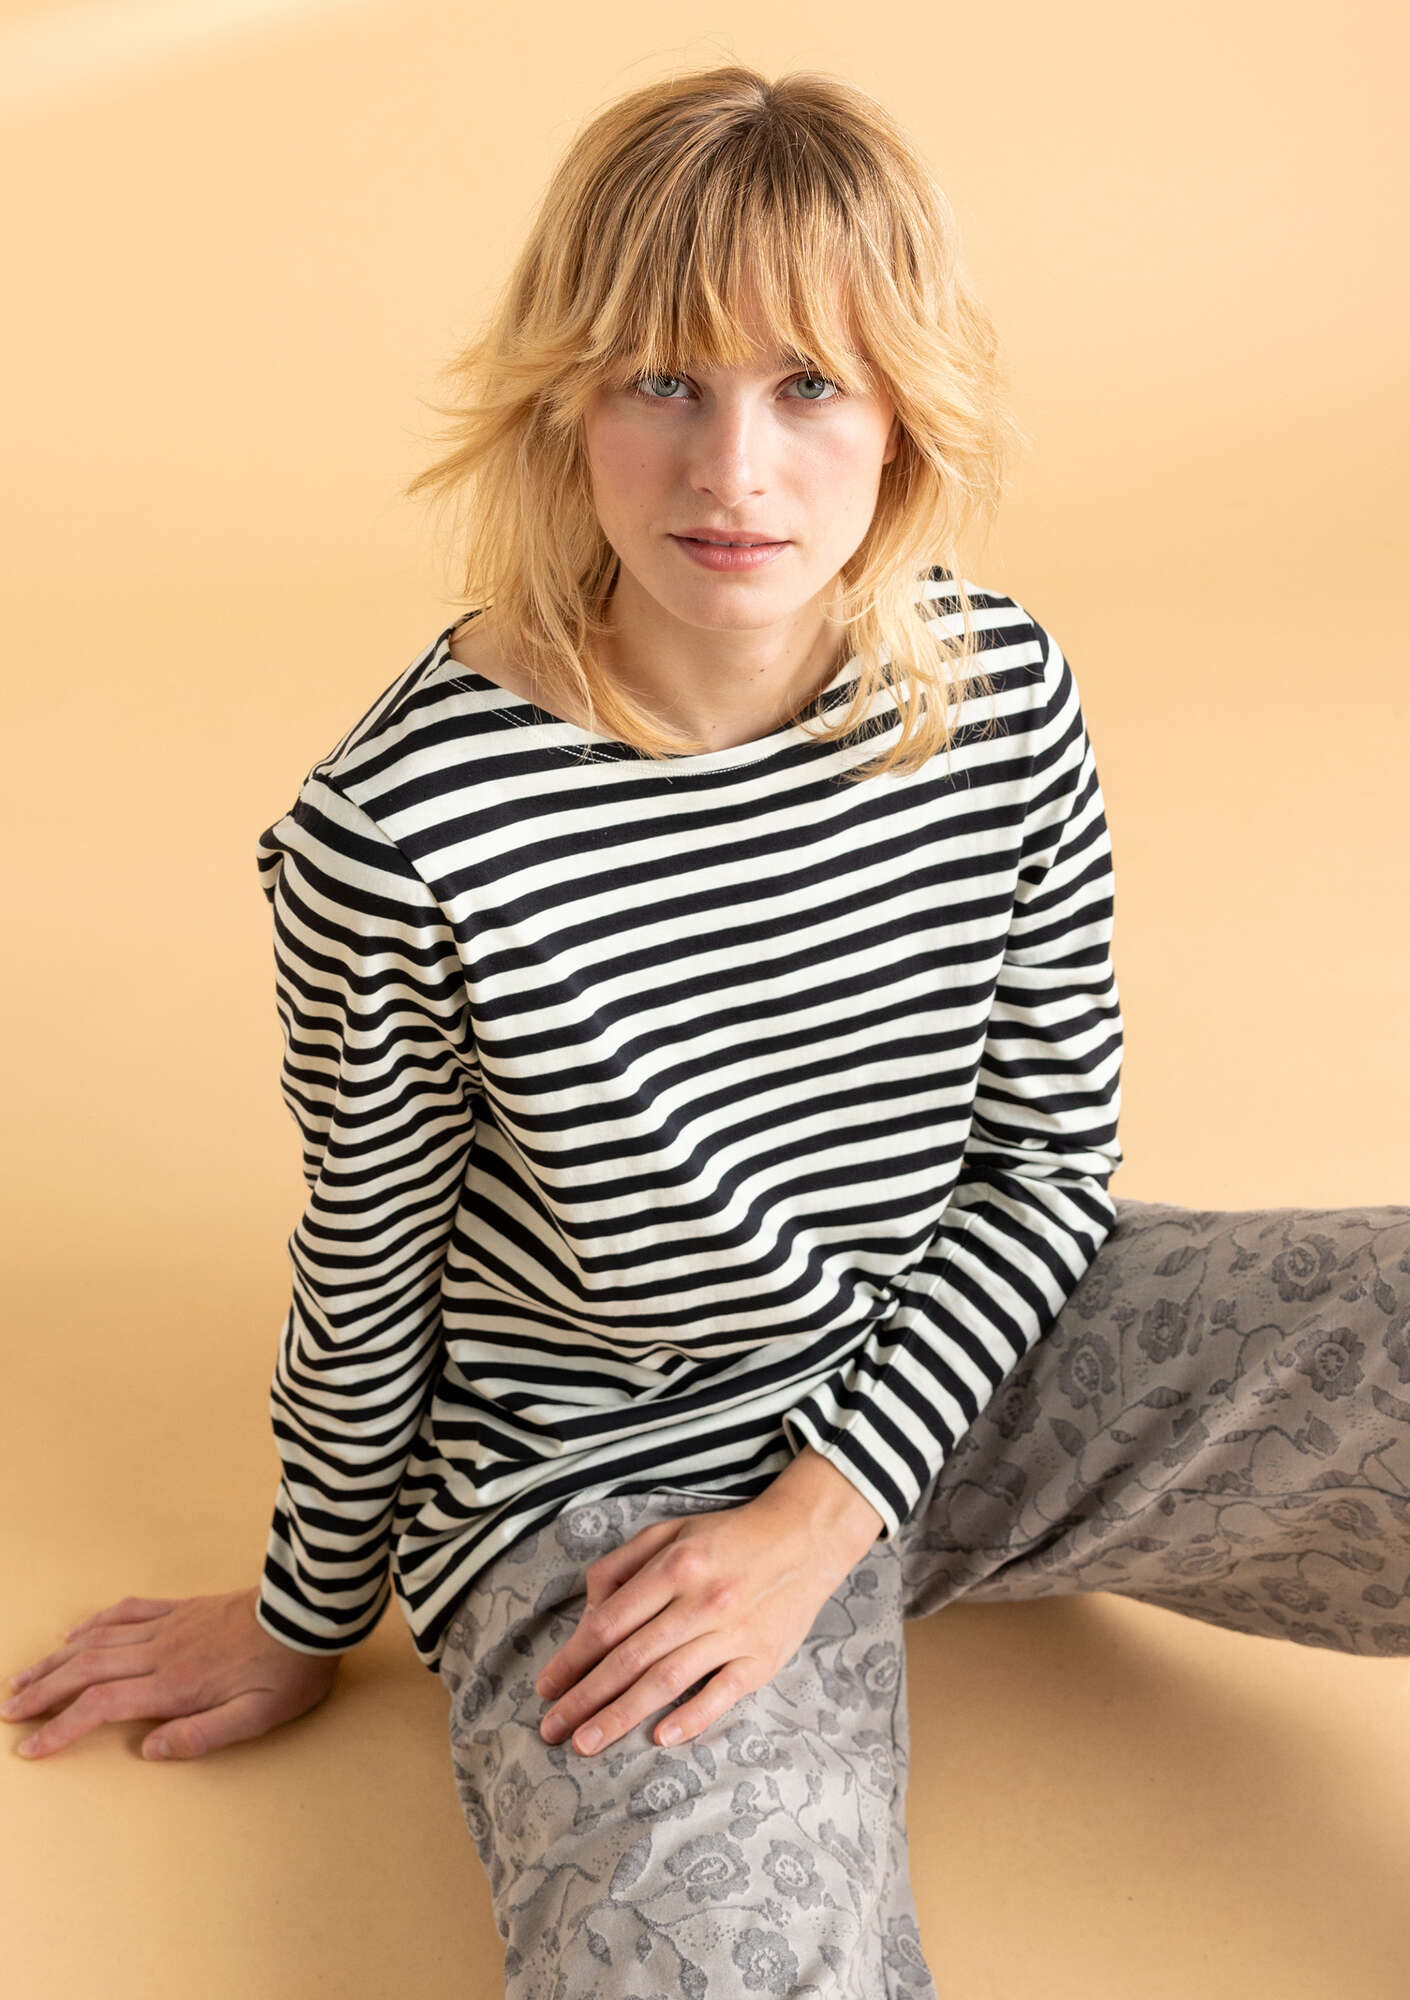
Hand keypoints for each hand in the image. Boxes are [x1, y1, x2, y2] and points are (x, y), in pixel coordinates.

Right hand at [4, 1587, 341, 1761]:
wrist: (312, 1612)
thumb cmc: (290, 1670)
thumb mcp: (256, 1718)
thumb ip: (200, 1736)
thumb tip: (147, 1751)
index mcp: (174, 1685)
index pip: (101, 1708)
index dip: (60, 1728)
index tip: (29, 1747)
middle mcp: (163, 1652)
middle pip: (87, 1671)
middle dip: (43, 1692)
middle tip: (7, 1710)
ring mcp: (171, 1626)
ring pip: (99, 1641)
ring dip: (57, 1660)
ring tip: (24, 1676)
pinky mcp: (184, 1608)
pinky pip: (129, 1612)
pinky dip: (97, 1623)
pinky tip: (78, 1633)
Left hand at [535, 1490, 868, 1758]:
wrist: (805, 1539)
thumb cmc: (728, 1537)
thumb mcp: (671, 1530)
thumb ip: (624, 1565)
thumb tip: (589, 1609)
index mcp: (674, 1565)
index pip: (611, 1621)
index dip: (574, 1657)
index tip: (546, 1686)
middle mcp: (700, 1599)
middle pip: (631, 1657)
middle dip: (585, 1697)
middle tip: (551, 1729)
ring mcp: (733, 1632)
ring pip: (668, 1680)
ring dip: (622, 1715)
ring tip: (586, 1743)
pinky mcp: (762, 1658)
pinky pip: (722, 1693)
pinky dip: (692, 1717)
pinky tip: (660, 1739)